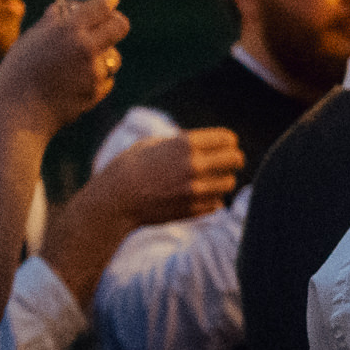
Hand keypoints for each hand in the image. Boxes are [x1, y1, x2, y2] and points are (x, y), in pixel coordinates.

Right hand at [0, 0, 127, 129]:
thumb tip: (59, 8)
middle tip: (109, 21)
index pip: (100, 6)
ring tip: (86, 57)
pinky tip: (79, 79)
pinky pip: (106, 79)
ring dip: (106, 53)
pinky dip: (97, 76)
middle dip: (116, 21)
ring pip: (115, 56)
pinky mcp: (97, 92)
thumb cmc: (17, 74)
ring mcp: (94, 72)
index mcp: (68, 31)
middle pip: (120, 26)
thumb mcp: (28, 41)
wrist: (19, 114)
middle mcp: (87, 48)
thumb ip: (49, 24)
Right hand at [77, 128, 242, 229]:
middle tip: (226, 162)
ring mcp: (194, 190)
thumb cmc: (128, 168)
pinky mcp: (192, 210)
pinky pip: (217, 203)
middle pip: (236, 160)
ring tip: (210, 180)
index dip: (228, 142)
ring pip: (229, 183)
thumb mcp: (151, 143)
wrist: (113, 201)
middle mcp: (193, 166)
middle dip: (232, 159)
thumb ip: (179, 141)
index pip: (227, 139)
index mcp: (184, 145)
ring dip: (222, 181)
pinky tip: (197, 196)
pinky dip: (211, 199)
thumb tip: (200, 143)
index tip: (224, 146)